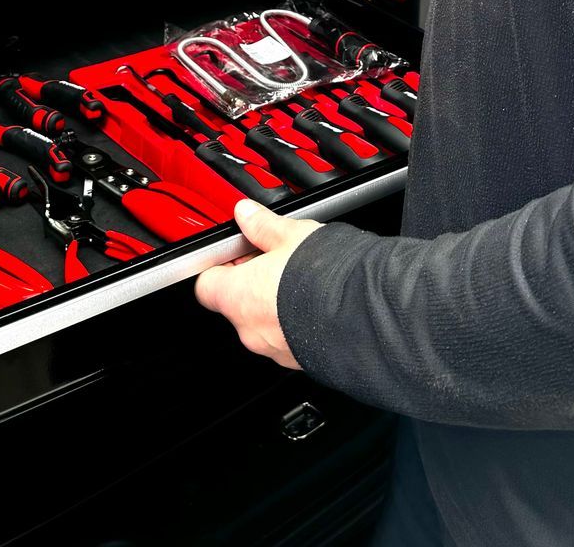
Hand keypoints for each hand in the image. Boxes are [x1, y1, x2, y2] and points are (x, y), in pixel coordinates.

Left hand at [194, 198, 323, 368]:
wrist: (366, 315)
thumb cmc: (325, 277)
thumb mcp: (291, 236)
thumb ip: (263, 226)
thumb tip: (247, 215)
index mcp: (237, 296)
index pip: (207, 284)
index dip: (220, 265)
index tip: (237, 250)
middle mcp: (249, 329)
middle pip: (237, 303)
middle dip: (253, 282)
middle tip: (275, 259)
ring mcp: (275, 349)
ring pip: (264, 322)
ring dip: (276, 303)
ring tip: (303, 279)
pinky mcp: (300, 360)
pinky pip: (288, 337)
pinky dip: (297, 321)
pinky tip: (317, 301)